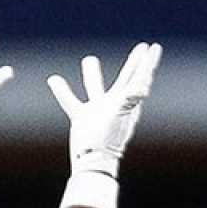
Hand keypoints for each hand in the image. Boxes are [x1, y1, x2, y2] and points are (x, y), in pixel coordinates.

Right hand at [47, 42, 162, 178]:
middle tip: (142, 48)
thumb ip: (131, 98)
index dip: (148, 62)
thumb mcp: (121, 115)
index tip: (153, 47)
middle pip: (127, 78)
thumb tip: (143, 85)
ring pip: (95, 87)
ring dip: (92, 73)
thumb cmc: (108, 140)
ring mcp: (98, 111)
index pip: (140, 77)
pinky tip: (53, 79)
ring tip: (89, 59)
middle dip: (135, 63)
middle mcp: (116, 104)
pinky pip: (70, 100)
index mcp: (128, 101)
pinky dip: (62, 90)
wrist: (93, 161)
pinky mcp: (82, 118)